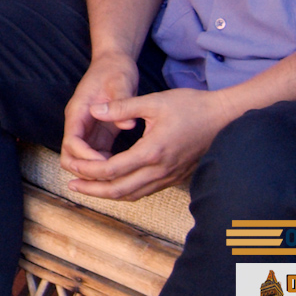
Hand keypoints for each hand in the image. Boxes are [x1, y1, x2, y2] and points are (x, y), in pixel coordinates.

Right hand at [61, 51, 141, 169]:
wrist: (113, 63)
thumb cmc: (115, 70)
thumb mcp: (120, 82)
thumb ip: (121, 101)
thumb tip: (128, 125)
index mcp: (78, 112)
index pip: (72, 141)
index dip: (85, 156)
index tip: (106, 162)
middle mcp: (78, 124)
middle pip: (69, 156)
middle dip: (85, 170)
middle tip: (110, 176)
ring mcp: (87, 130)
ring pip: (80, 160)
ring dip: (94, 171)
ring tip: (117, 175)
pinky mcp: (98, 134)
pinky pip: (95, 157)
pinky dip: (104, 167)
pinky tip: (122, 169)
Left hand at [63, 87, 238, 200]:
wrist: (224, 118)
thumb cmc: (191, 106)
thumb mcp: (153, 101)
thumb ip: (122, 107)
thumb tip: (94, 109)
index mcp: (151, 152)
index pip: (111, 170)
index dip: (88, 170)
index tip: (71, 165)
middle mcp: (160, 170)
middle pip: (119, 190)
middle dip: (92, 189)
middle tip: (71, 185)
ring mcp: (169, 176)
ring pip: (132, 194)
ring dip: (107, 193)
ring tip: (87, 187)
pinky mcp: (175, 176)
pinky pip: (145, 191)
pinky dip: (125, 190)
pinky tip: (114, 183)